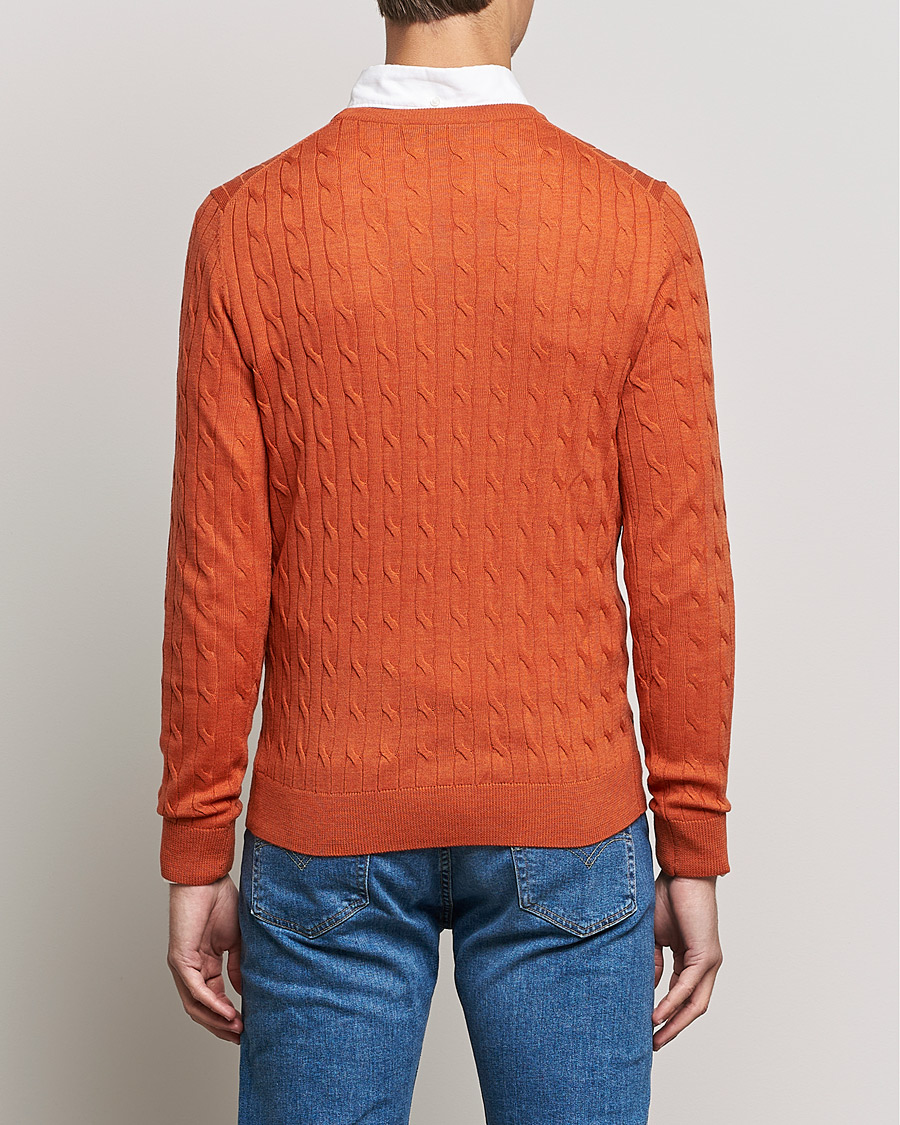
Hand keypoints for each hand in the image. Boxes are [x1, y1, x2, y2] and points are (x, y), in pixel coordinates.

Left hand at [166, 875, 242, 1042]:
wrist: (207, 879)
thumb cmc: (220, 901)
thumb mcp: (236, 940)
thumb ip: (237, 966)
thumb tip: (243, 992)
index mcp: (204, 964)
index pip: (214, 998)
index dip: (229, 1015)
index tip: (248, 1026)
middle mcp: (190, 969)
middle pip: (202, 1009)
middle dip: (221, 1026)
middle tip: (241, 1038)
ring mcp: (183, 966)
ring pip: (196, 1005)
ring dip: (216, 1021)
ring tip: (237, 1030)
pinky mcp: (180, 960)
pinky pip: (195, 989)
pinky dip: (212, 1003)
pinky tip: (229, 1012)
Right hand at [651, 873, 723, 1049]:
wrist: (683, 873)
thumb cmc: (669, 896)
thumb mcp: (655, 936)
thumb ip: (653, 961)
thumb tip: (650, 987)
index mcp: (693, 959)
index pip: (682, 995)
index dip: (667, 1013)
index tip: (648, 1027)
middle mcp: (705, 965)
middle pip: (693, 1007)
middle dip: (674, 1027)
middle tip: (654, 1044)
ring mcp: (709, 961)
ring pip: (695, 1002)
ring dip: (675, 1022)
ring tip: (656, 1036)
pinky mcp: (706, 955)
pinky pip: (689, 985)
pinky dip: (673, 1001)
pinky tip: (659, 1013)